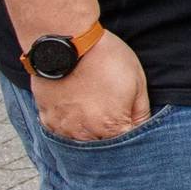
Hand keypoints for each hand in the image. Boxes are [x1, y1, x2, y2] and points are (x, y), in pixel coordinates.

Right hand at [32, 30, 149, 142]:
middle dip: (111, 139)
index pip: (127, 146)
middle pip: (102, 148)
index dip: (133, 139)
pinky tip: (76, 114)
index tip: (133, 129)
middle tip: (113, 120)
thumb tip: (143, 128)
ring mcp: (63, 127)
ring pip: (80, 143)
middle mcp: (85, 133)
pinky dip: (68, 128)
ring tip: (94, 115)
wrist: (68, 42)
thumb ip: (141, 111)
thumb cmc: (106, 58)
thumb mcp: (137, 81)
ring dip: (89, 136)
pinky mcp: (47, 117)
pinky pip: (59, 133)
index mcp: (111, 126)